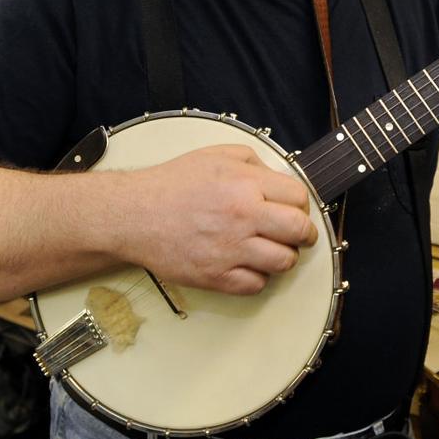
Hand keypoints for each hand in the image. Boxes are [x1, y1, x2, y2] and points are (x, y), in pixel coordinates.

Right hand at [118, 145, 317, 295]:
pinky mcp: (216, 276)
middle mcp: (243, 216)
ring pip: (284, 262)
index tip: (294, 210)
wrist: (133, 214)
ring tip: (269, 250)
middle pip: (299, 230)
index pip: (299, 197)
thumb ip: (252, 161)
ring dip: (282, 257)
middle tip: (298, 235)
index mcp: (245, 183)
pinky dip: (257, 277)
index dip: (300, 204)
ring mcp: (230, 249)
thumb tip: (277, 177)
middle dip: (304, 234)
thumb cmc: (171, 184)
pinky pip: (257, 285)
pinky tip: (246, 265)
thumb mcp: (215, 154)